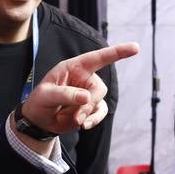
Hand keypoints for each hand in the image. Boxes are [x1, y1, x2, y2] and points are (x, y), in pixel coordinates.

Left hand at [20, 42, 138, 134]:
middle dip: (89, 103)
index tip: (135, 48)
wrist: (39, 120)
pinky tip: (83, 125)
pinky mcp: (91, 107)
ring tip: (75, 121)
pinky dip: (93, 120)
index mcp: (74, 67)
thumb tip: (87, 97)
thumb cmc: (40, 101)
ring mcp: (89, 93)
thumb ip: (65, 94)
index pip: (98, 58)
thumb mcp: (47, 95)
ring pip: (100, 102)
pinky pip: (100, 112)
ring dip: (88, 113)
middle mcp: (85, 78)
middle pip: (100, 88)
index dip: (117, 52)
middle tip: (76, 115)